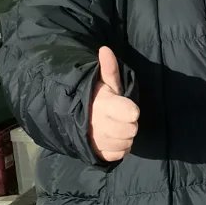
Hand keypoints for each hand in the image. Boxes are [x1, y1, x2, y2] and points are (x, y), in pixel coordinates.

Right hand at [89, 46, 139, 161]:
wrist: (73, 117)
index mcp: (103, 105)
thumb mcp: (104, 82)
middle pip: (131, 130)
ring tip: (118, 126)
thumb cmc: (97, 97)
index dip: (131, 111)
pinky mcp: (97, 153)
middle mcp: (99, 124)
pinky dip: (120, 148)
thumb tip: (105, 49)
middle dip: (130, 124)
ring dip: (126, 136)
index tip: (130, 109)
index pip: (130, 114)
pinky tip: (114, 138)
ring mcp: (97, 140)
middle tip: (123, 117)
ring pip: (126, 143)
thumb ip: (109, 69)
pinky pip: (119, 154)